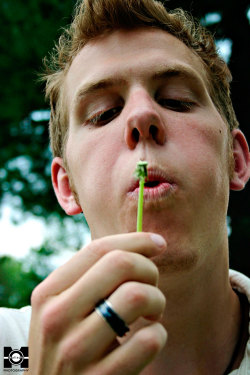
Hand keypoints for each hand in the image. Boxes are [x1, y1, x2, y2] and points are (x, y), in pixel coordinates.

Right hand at [28, 232, 166, 374]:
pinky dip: (159, 335)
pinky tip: (149, 339)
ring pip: (137, 296)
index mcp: (48, 293)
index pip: (98, 249)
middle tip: (151, 284)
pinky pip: (148, 341)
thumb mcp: (61, 309)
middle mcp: (57, 318)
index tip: (158, 243)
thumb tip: (142, 245)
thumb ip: (89, 278)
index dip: (135, 240)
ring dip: (157, 300)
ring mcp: (76, 351)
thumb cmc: (67, 344)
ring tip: (152, 313)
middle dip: (148, 269)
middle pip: (120, 264)